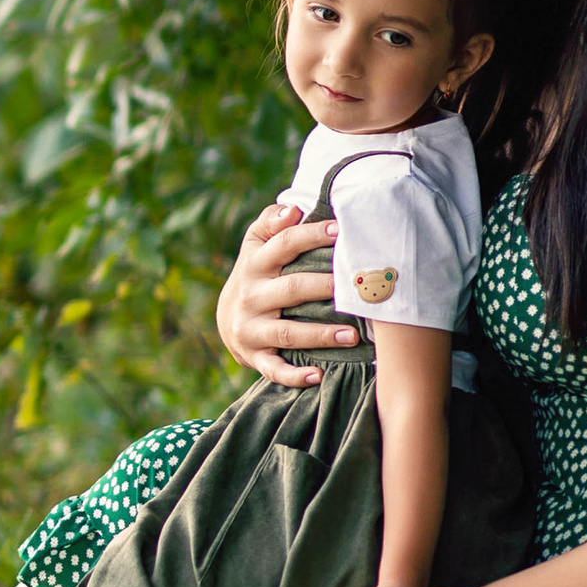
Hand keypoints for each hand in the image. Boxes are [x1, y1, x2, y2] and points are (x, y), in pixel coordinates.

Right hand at [216, 199, 359, 389]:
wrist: (228, 318)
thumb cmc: (259, 273)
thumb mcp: (256, 244)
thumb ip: (273, 222)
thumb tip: (294, 210)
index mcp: (255, 263)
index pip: (284, 244)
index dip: (313, 235)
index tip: (343, 231)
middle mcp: (251, 295)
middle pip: (290, 289)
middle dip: (324, 288)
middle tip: (358, 289)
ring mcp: (251, 328)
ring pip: (287, 332)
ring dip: (320, 335)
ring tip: (353, 336)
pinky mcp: (254, 356)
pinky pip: (273, 369)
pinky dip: (294, 375)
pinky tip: (318, 376)